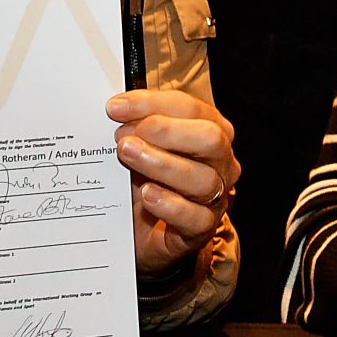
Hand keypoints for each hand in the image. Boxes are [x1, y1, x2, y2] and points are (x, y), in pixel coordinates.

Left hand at [109, 89, 239, 276]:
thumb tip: (115, 109)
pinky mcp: (201, 230)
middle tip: (124, 135)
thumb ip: (134, 127)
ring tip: (126, 156)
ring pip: (202, 179)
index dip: (152, 104)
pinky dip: (170, 204)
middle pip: (210, 139)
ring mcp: (215, 198)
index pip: (191, 109)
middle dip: (165, 131)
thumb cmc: (143, 181)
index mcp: (210, 132)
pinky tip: (146, 194)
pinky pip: (195, 218)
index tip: (115, 108)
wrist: (139, 231)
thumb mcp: (139, 148)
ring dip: (160, 164)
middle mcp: (220, 164)